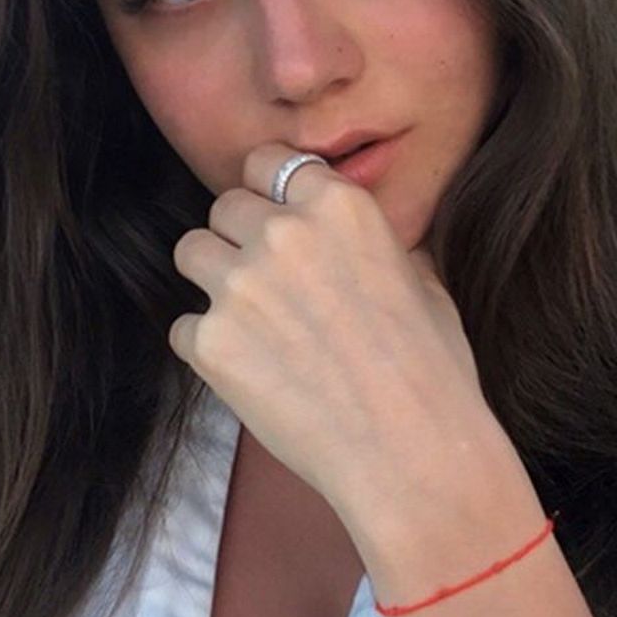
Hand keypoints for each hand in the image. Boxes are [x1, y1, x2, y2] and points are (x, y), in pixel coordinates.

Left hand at [167, 141, 506, 523]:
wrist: (411, 454)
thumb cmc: (432, 372)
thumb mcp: (424, 281)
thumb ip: (374, 242)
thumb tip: (355, 237)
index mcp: (339, 207)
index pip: (269, 162)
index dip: (269, 190)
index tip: (275, 216)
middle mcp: (282, 233)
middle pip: (226, 206)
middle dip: (242, 237)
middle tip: (269, 283)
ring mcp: (240, 286)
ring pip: (192, 251)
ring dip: (215, 279)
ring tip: (251, 321)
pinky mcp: (211, 343)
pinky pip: (185, 326)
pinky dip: (208, 346)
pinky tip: (251, 373)